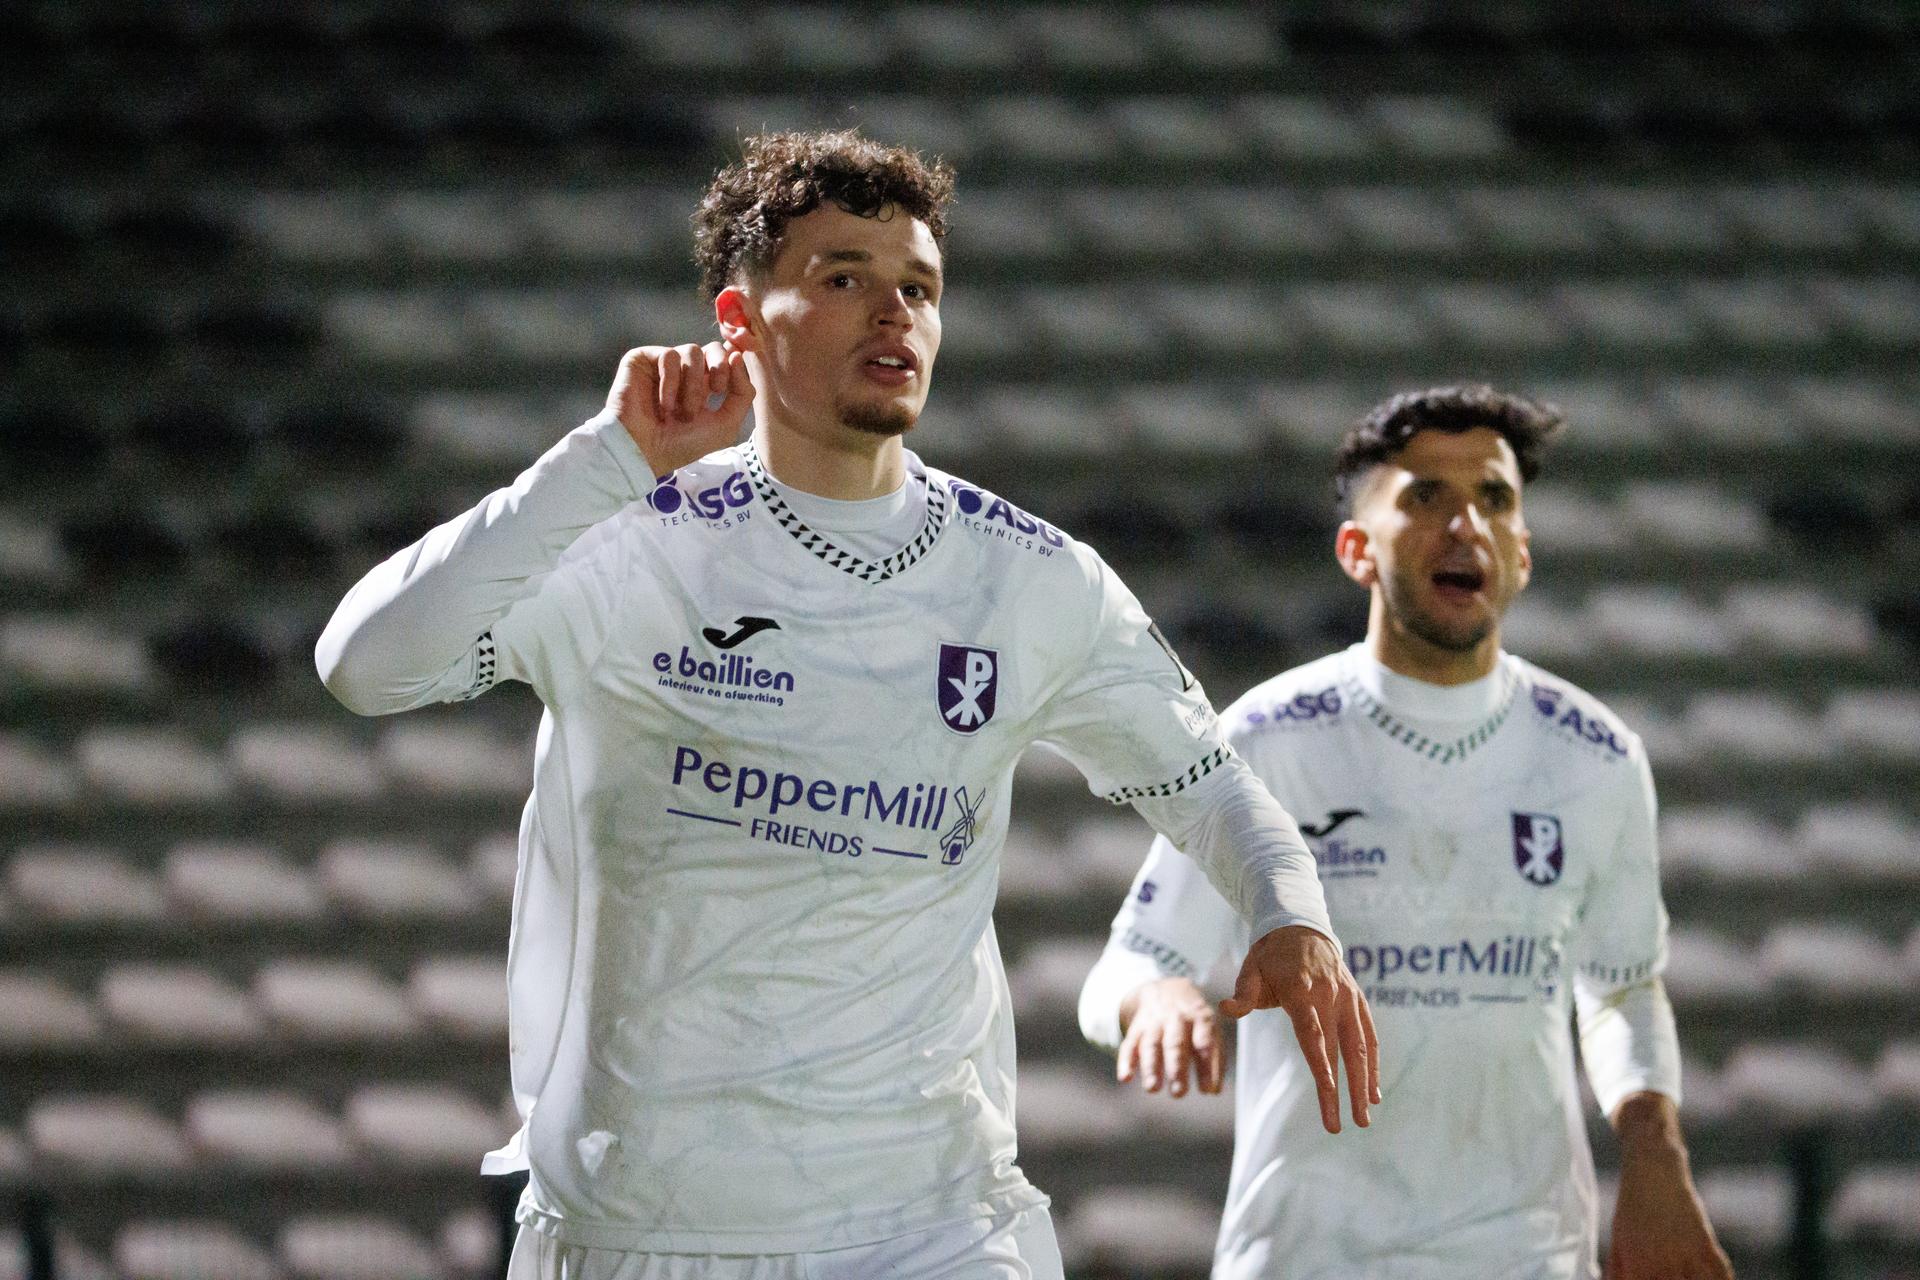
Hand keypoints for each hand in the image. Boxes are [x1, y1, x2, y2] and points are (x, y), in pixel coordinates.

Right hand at [608, 341, 754, 476]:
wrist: (645, 451)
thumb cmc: (683, 444)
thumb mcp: (726, 426)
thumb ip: (743, 394)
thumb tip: (736, 355)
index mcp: (704, 386)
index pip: (726, 359)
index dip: (733, 364)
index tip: (724, 388)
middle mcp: (685, 373)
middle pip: (713, 347)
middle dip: (720, 367)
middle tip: (715, 391)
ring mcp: (663, 365)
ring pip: (692, 351)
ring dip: (692, 384)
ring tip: (681, 412)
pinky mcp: (643, 360)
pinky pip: (668, 355)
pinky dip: (670, 381)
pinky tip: (663, 404)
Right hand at [1117, 977, 1223, 1097]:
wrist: (1165, 988)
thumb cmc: (1194, 1020)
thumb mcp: (1211, 1027)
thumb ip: (1215, 1057)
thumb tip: (1214, 1090)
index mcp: (1200, 1018)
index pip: (1205, 1043)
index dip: (1208, 1067)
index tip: (1209, 1090)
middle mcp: (1176, 1019)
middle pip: (1175, 1044)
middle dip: (1176, 1069)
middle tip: (1179, 1093)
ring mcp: (1154, 1023)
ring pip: (1151, 1045)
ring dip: (1151, 1067)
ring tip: (1152, 1089)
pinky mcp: (1136, 1029)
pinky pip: (1129, 1044)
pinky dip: (1126, 1061)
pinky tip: (1125, 1077)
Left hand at [1221, 924, 1379, 1132]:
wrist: (1300, 927)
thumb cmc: (1269, 955)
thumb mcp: (1250, 969)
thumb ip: (1242, 993)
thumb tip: (1225, 1008)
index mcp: (1300, 989)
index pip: (1312, 1032)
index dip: (1321, 1061)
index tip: (1328, 1090)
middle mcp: (1329, 994)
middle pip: (1339, 1048)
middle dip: (1343, 1089)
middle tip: (1345, 1124)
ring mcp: (1347, 997)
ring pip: (1361, 1046)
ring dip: (1365, 1082)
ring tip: (1365, 1115)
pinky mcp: (1357, 1000)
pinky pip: (1369, 1036)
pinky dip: (1373, 1064)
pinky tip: (1374, 1091)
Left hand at [1607, 1095, 1732, 1278]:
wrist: (1655, 1170)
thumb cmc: (1632, 1210)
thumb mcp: (1619, 1246)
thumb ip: (1618, 1277)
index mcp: (1638, 1268)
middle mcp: (1666, 1267)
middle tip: (1669, 1279)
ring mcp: (1691, 1260)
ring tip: (1686, 1277)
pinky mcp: (1711, 1252)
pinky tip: (1711, 1278)